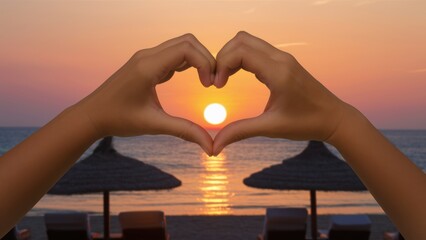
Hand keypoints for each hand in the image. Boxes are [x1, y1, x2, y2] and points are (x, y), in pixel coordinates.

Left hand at [75, 34, 215, 154]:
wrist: (92, 115)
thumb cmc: (118, 120)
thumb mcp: (154, 125)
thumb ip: (185, 131)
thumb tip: (211, 148)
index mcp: (148, 66)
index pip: (187, 49)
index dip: (205, 63)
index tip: (210, 86)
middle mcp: (147, 56)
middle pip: (188, 42)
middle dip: (206, 59)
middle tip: (212, 82)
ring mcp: (145, 57)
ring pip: (181, 45)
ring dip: (197, 59)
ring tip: (204, 82)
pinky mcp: (146, 62)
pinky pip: (172, 53)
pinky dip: (187, 62)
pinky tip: (190, 79)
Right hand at [213, 31, 348, 154]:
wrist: (333, 118)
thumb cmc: (306, 124)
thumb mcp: (271, 128)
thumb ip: (240, 132)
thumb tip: (215, 146)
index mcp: (278, 72)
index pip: (240, 52)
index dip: (221, 65)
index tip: (217, 86)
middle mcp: (281, 59)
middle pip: (241, 40)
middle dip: (223, 57)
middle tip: (218, 81)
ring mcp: (284, 58)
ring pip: (248, 41)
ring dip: (232, 55)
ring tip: (225, 78)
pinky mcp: (284, 61)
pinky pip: (256, 49)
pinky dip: (242, 57)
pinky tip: (237, 76)